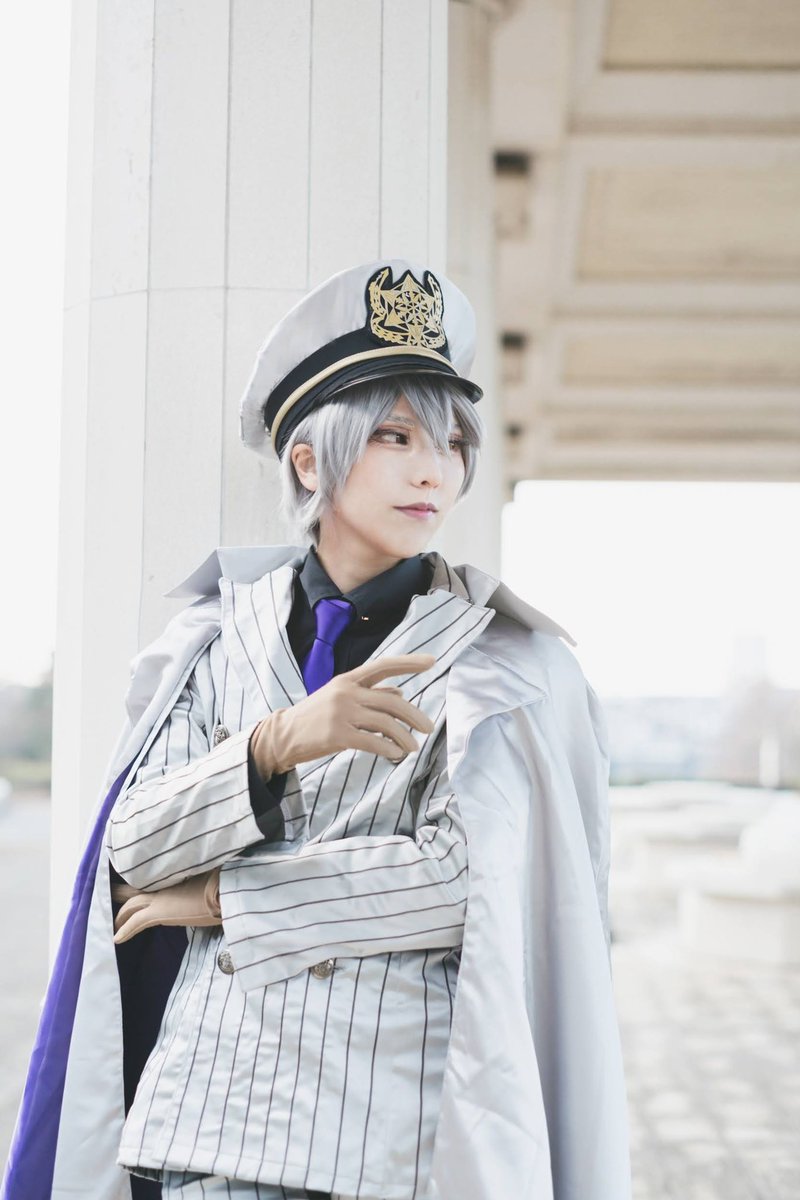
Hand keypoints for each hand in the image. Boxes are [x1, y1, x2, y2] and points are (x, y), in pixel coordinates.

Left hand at [111, 868, 221, 943]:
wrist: (225, 888)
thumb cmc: (224, 881)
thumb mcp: (211, 876)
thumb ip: (202, 878)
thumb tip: (208, 880)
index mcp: (175, 874)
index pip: (150, 877)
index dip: (140, 881)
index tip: (132, 883)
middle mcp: (164, 883)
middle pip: (135, 888)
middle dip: (121, 893)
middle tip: (110, 895)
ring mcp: (160, 897)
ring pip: (131, 905)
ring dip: (121, 915)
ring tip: (112, 924)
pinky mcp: (160, 912)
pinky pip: (136, 922)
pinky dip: (125, 930)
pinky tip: (116, 939)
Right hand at [250, 653, 436, 777]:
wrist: (283, 735)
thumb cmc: (315, 716)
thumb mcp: (340, 697)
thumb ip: (370, 694)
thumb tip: (399, 690)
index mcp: (348, 679)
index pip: (383, 666)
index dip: (408, 663)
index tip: (431, 662)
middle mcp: (346, 692)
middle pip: (392, 701)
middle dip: (414, 715)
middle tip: (428, 728)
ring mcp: (341, 713)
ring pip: (386, 723)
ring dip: (404, 737)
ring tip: (413, 747)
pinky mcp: (337, 735)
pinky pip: (372, 741)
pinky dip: (389, 749)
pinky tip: (395, 754)